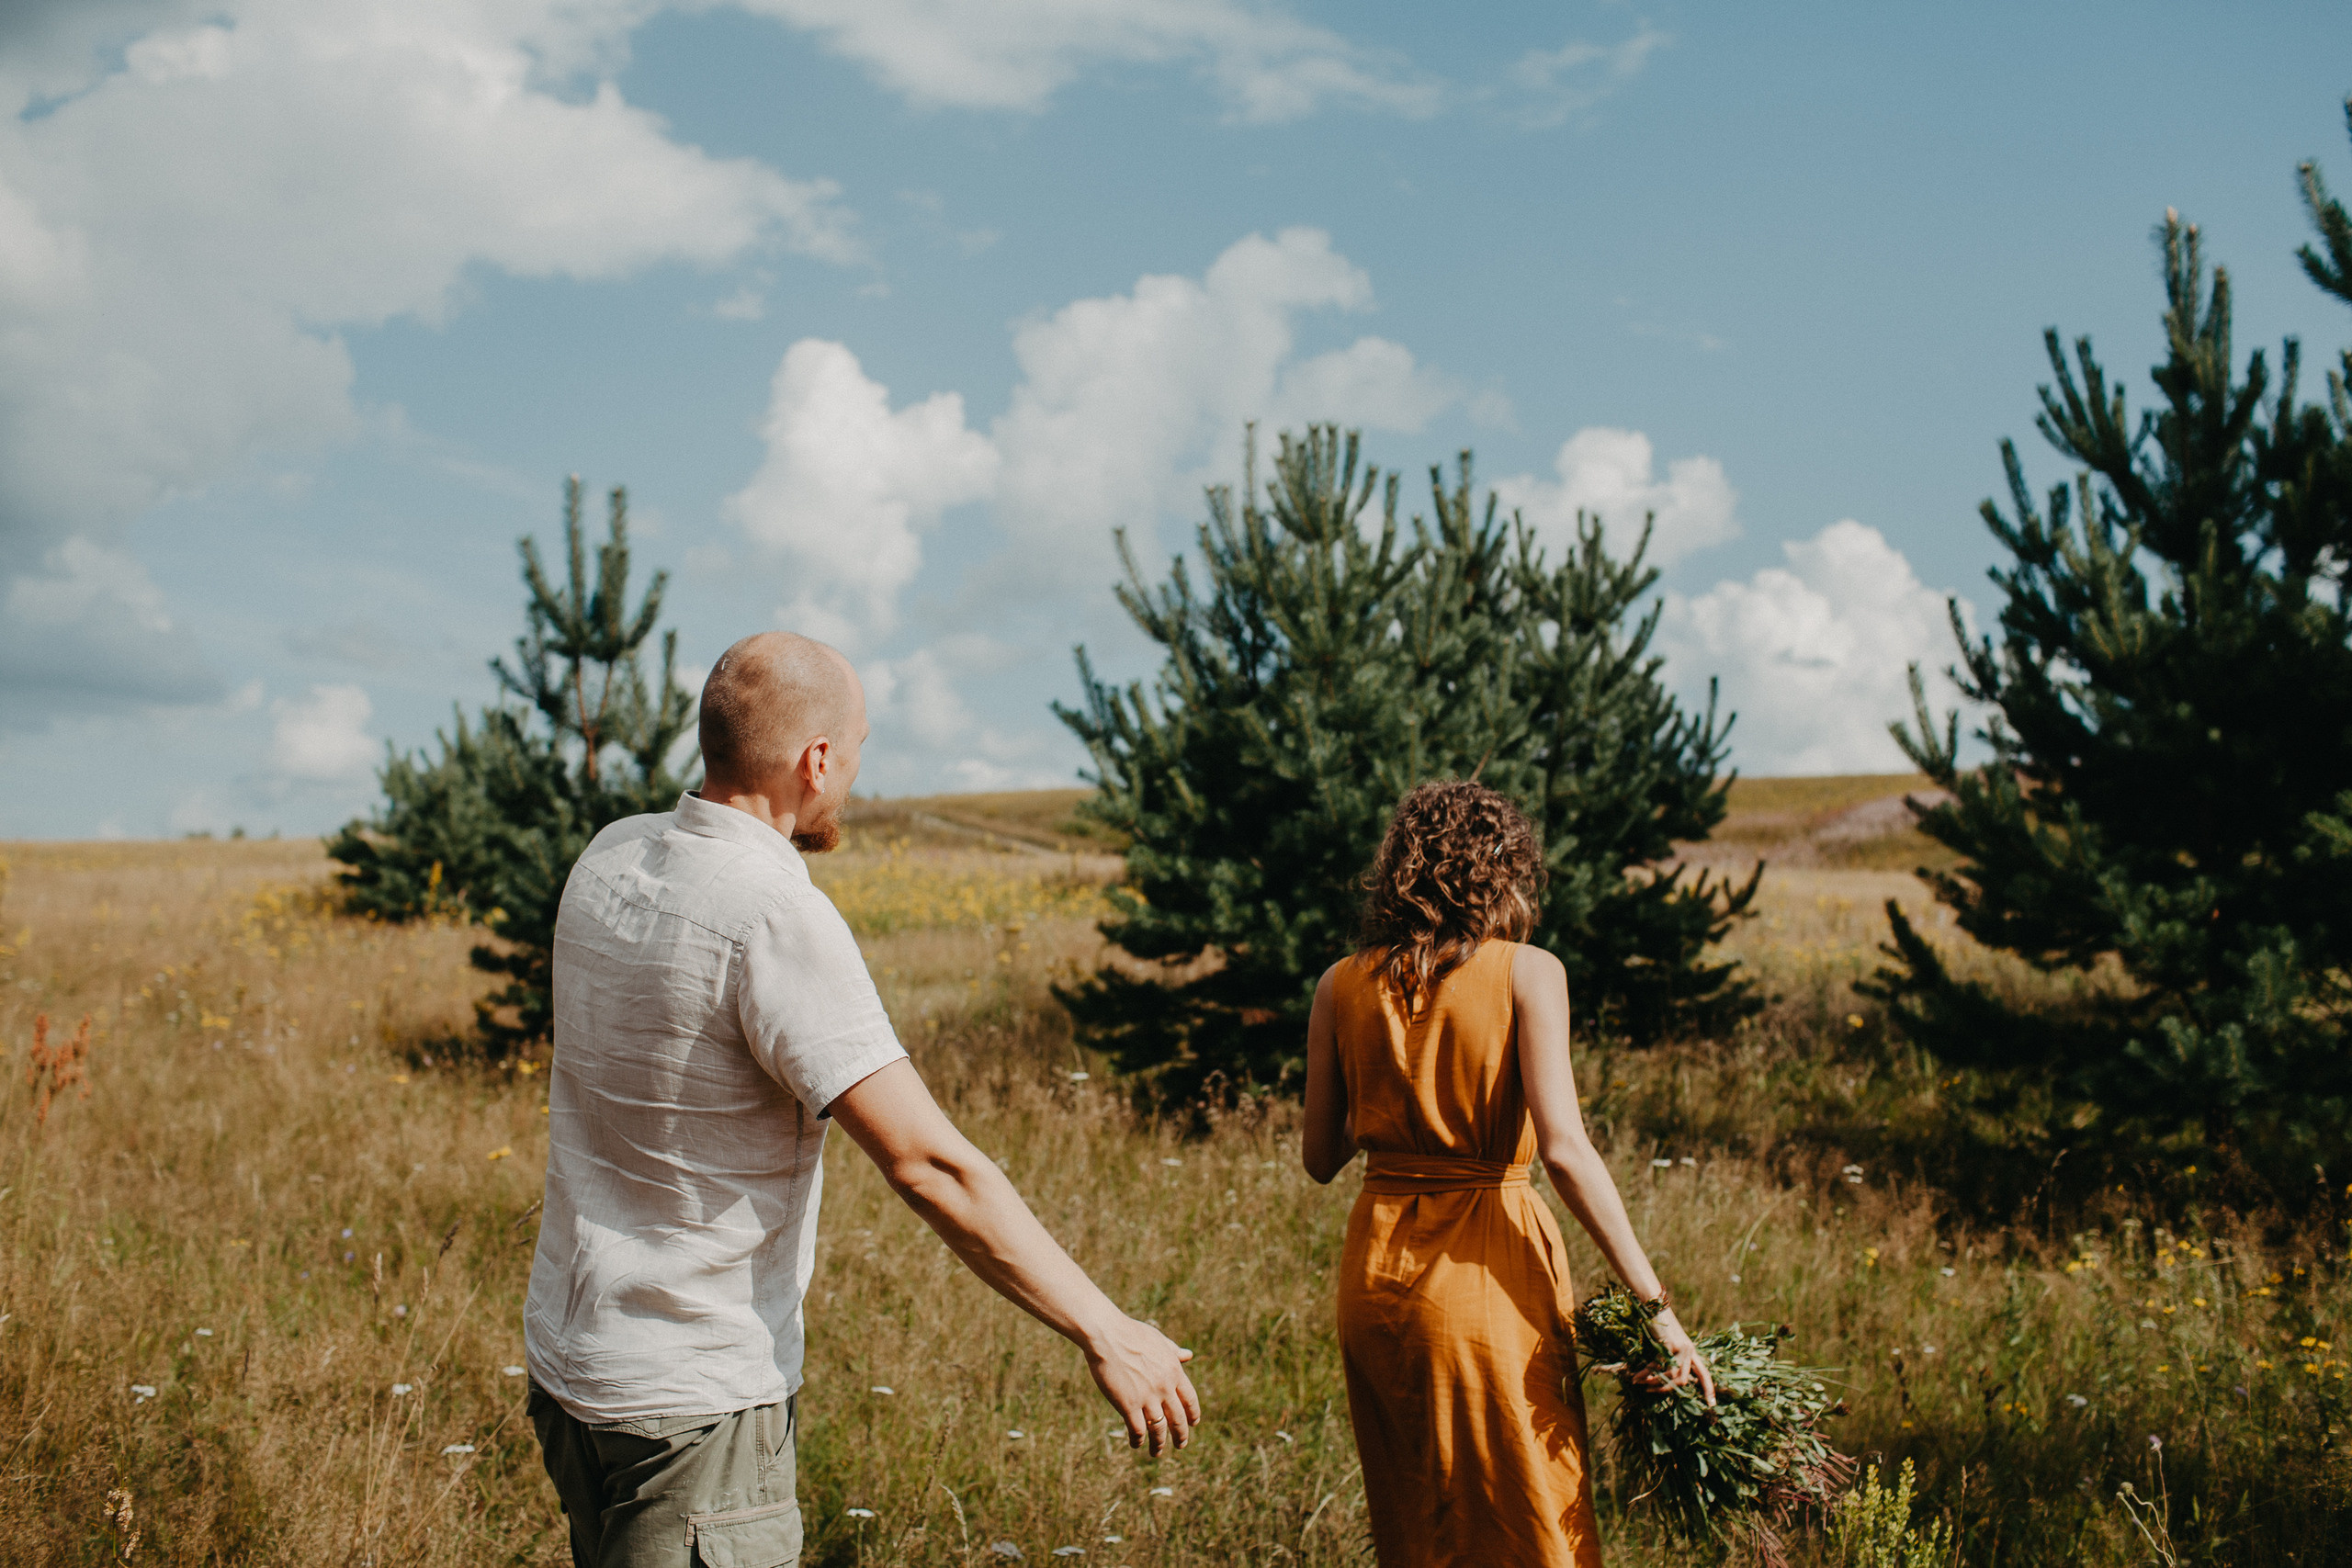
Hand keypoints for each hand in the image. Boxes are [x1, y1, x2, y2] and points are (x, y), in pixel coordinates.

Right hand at [1083, 1315, 1200, 1455]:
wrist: (1107, 1335)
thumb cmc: (1130, 1333)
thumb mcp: (1158, 1340)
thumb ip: (1174, 1351)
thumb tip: (1189, 1355)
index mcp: (1174, 1371)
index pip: (1190, 1399)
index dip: (1192, 1414)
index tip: (1193, 1424)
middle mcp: (1165, 1387)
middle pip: (1178, 1419)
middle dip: (1181, 1435)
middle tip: (1181, 1445)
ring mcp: (1147, 1397)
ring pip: (1159, 1429)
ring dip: (1159, 1444)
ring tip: (1157, 1452)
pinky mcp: (1129, 1405)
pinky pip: (1138, 1430)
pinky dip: (1138, 1439)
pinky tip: (1136, 1443)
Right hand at [1648, 1307, 1716, 1406]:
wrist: (1655, 1306)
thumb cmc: (1659, 1324)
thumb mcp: (1669, 1342)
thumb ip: (1670, 1358)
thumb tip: (1661, 1378)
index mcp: (1691, 1351)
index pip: (1704, 1373)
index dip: (1709, 1388)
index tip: (1712, 1404)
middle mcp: (1689, 1351)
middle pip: (1683, 1379)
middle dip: (1666, 1389)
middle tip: (1651, 1391)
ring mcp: (1680, 1348)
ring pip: (1670, 1375)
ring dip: (1654, 1382)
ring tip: (1641, 1383)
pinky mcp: (1669, 1345)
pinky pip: (1657, 1366)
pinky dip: (1645, 1374)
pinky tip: (1636, 1377)